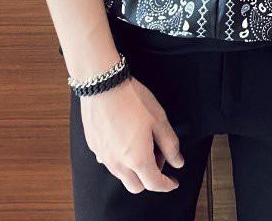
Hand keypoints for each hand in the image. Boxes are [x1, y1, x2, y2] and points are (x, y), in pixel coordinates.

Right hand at [80, 76, 184, 192]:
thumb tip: (178, 161)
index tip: (173, 182)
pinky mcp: (93, 146)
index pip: (154, 184)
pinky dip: (119, 159)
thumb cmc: (132, 100)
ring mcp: (103, 156)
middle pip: (136, 186)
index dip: (167, 185)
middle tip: (158, 156)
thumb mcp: (159, 120)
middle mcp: (118, 163)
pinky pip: (108, 162)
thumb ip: (170, 144)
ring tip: (141, 144)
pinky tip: (124, 141)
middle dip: (150, 178)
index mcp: (137, 159)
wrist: (103, 85)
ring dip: (134, 170)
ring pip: (121, 176)